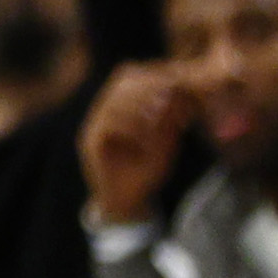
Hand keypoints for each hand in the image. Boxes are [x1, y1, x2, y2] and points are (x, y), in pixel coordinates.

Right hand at [79, 63, 194, 225]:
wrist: (126, 202)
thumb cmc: (146, 168)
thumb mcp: (166, 138)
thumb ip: (171, 117)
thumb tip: (186, 93)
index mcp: (121, 104)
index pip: (135, 75)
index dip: (159, 75)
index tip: (183, 81)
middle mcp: (104, 110)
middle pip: (123, 80)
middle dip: (151, 84)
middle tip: (173, 93)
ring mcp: (94, 126)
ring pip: (114, 101)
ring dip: (141, 105)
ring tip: (161, 115)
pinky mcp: (90, 144)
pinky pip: (108, 126)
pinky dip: (131, 127)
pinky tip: (147, 137)